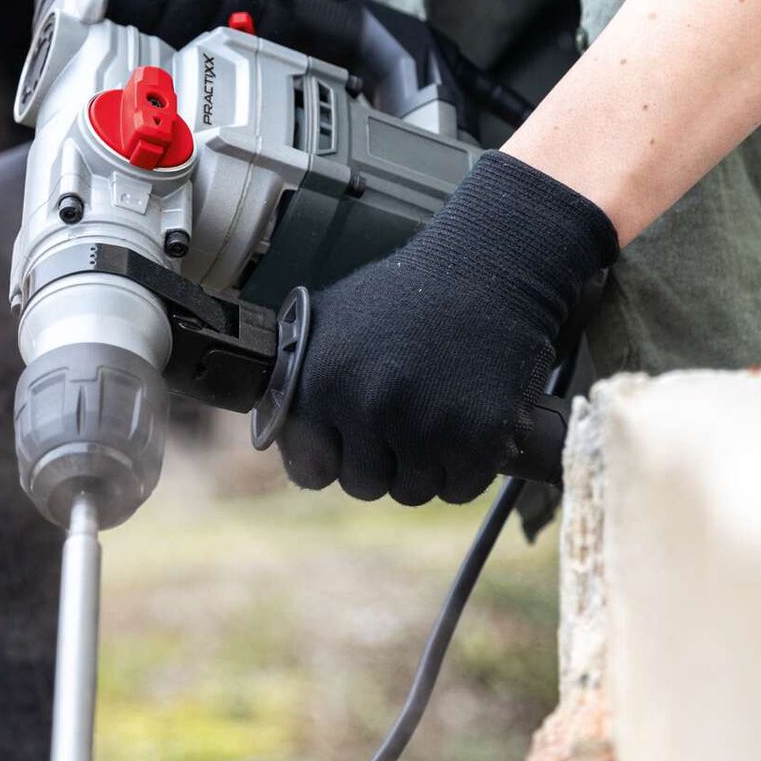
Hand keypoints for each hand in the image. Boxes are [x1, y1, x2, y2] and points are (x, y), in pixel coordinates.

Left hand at [278, 152, 616, 504]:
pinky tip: (466, 429)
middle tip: (404, 421)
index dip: (333, 458)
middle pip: (364, 486)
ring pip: (412, 493)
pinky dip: (465, 470)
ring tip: (436, 420)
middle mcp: (368, 407)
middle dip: (382, 461)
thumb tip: (271, 433)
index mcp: (322, 381)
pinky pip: (459, 490)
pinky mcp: (479, 439)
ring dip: (424, 469)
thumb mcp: (331, 319)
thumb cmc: (407, 294)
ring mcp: (425, 426)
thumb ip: (299, 378)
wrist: (490, 267)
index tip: (351, 441)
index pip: (311, 470)